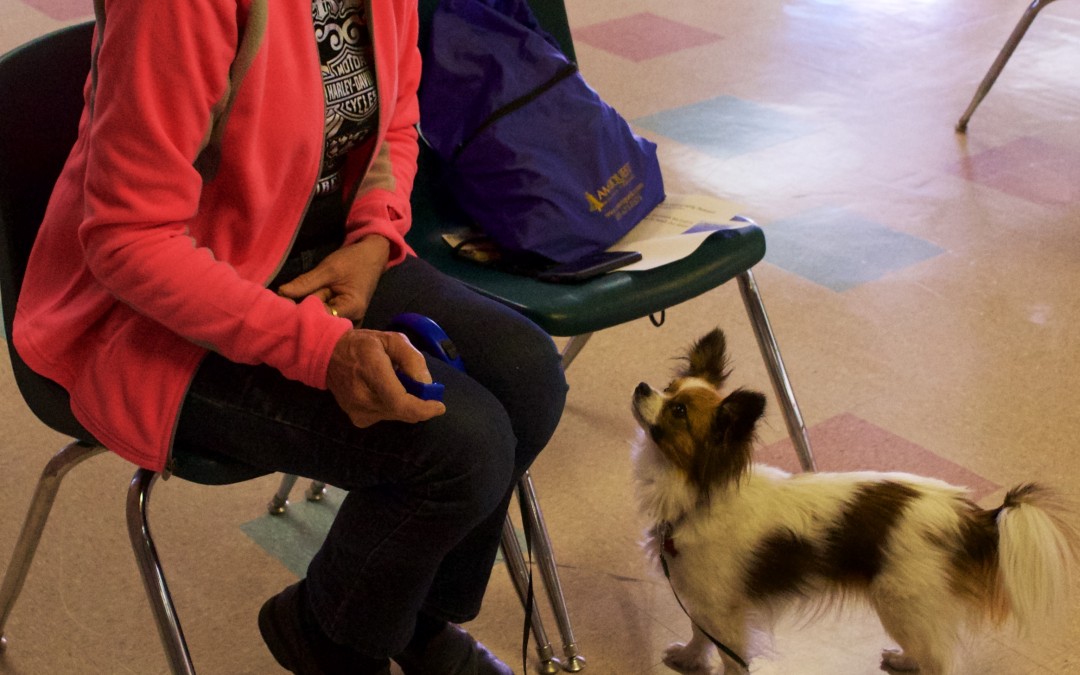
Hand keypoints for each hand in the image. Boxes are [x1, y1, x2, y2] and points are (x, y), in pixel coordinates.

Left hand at [278, 235, 389, 321]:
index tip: (285, 304)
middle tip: (287, 304)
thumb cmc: (353, 261)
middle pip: (321, 323)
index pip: (321, 317)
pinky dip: (315, 312)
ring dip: (309, 312)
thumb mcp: (328, 269)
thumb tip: (280, 294)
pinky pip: (326, 319)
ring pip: (322, 322)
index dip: (302, 311)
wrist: (372, 257)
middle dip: (305, 312)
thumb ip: (305, 282)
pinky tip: (306, 306)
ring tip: (298, 304)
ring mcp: (349, 323)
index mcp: (352, 309)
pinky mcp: (344, 320)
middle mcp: (353, 322)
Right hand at [326, 329, 445, 426]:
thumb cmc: (363, 345)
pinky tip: (385, 392)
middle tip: (418, 386)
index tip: (439, 406)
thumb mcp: (392, 339)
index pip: (399, 402)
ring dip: (405, 403)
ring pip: (397, 416)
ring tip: (396, 384)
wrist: (328, 355)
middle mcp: (362, 396)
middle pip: (403, 411)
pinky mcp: (358, 419)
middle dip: (418, 402)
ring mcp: (358, 411)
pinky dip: (394, 407)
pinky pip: (387, 417)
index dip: (423, 409)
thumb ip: (412, 359)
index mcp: (371, 371)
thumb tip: (426, 384)